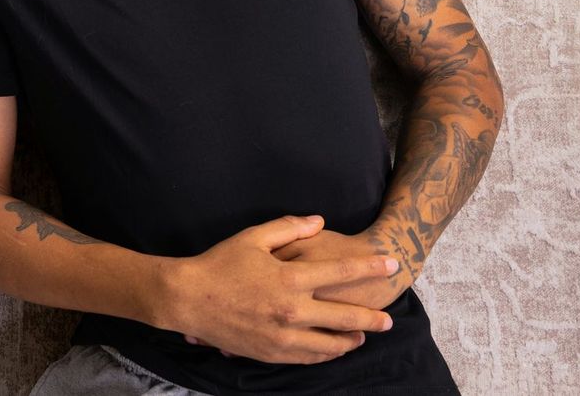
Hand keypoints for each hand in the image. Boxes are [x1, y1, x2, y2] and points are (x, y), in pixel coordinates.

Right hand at [155, 215, 398, 364]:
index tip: (392, 264)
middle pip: (345, 316)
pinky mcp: (271, 352)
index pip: (341, 272)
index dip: (369, 267)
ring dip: (351, 340)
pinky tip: (332, 349)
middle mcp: (292, 310)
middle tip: (388, 320)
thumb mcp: (253, 237)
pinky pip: (308, 357)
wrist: (187, 298)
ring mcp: (282, 336)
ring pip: (329, 344)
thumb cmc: (219, 264)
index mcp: (289, 278)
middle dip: (371, 318)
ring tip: (362, 336)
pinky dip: (325, 353)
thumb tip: (318, 221)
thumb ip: (289, 228)